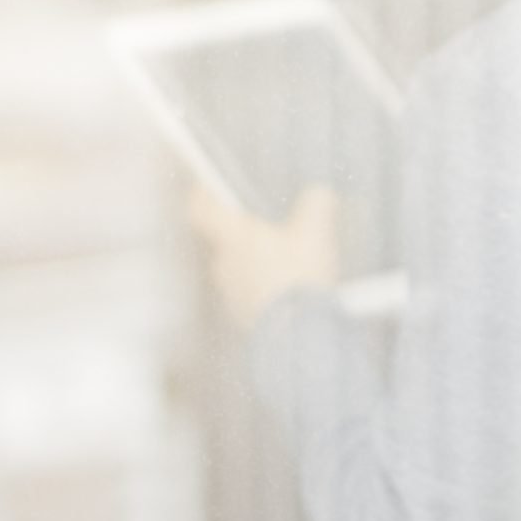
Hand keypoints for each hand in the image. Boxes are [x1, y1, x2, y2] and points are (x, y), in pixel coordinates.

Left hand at [183, 179, 341, 331]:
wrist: (297, 333)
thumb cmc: (299, 277)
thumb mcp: (316, 234)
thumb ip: (316, 206)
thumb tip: (319, 193)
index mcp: (234, 237)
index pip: (201, 210)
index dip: (202, 196)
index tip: (208, 188)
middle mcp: (224, 262)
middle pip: (223, 239)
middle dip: (244, 233)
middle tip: (269, 227)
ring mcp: (230, 291)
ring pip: (236, 266)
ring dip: (254, 262)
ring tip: (285, 262)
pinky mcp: (241, 314)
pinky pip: (246, 291)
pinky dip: (261, 286)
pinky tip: (288, 289)